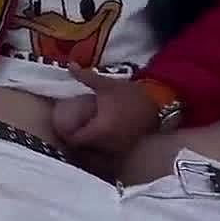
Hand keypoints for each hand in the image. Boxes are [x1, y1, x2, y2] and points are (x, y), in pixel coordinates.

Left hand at [56, 64, 161, 178]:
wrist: (158, 103)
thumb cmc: (129, 94)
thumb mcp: (105, 84)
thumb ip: (85, 77)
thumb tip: (69, 65)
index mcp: (100, 129)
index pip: (74, 140)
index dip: (65, 134)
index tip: (61, 125)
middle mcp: (107, 144)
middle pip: (82, 149)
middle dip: (74, 141)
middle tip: (68, 128)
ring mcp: (117, 149)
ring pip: (94, 154)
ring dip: (86, 146)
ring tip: (81, 133)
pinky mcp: (124, 150)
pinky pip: (106, 155)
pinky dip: (98, 149)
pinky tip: (96, 138)